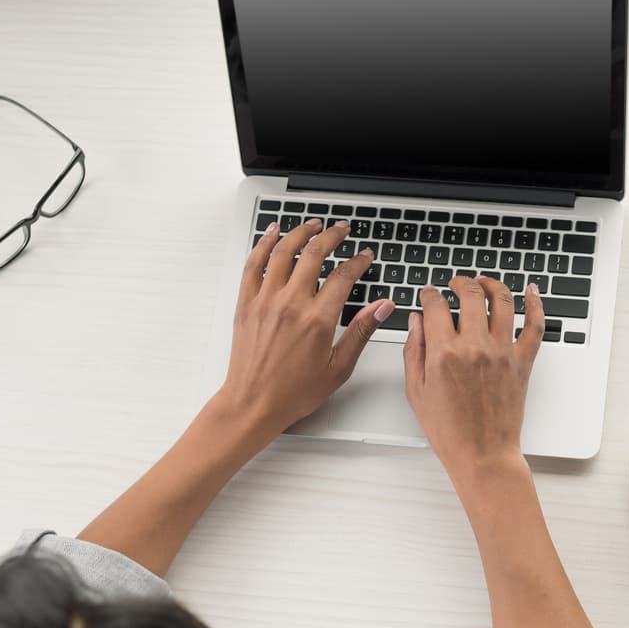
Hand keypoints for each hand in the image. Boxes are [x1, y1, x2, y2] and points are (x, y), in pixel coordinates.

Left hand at [219, 219, 392, 439]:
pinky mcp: (247, 303)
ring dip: (300, 232)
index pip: (344, 276)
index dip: (358, 261)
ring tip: (313, 224)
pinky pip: (254, 264)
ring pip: (283, 252)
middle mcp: (290, 304)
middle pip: (314, 254)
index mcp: (317, 320)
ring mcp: (266, 301)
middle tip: (342, 229)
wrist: (253, 403)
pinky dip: (264, 244)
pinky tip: (273, 233)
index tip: (365, 256)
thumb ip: (361, 331)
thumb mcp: (338, 367)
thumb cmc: (293, 391)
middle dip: (332, 236)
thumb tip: (382, 307)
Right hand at [403, 276, 543, 476]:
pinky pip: (535, 325)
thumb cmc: (449, 430)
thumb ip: (414, 350)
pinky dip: (536, 304)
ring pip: (502, 301)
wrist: (483, 454)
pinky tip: (532, 291)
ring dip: (491, 284)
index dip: (429, 294)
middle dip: (460, 282)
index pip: (435, 306)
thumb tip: (416, 320)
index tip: (428, 294)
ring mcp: (502, 352)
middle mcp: (475, 347)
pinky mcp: (523, 361)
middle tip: (455, 284)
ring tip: (483, 283)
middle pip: (470, 294)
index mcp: (444, 354)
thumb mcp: (416, 390)